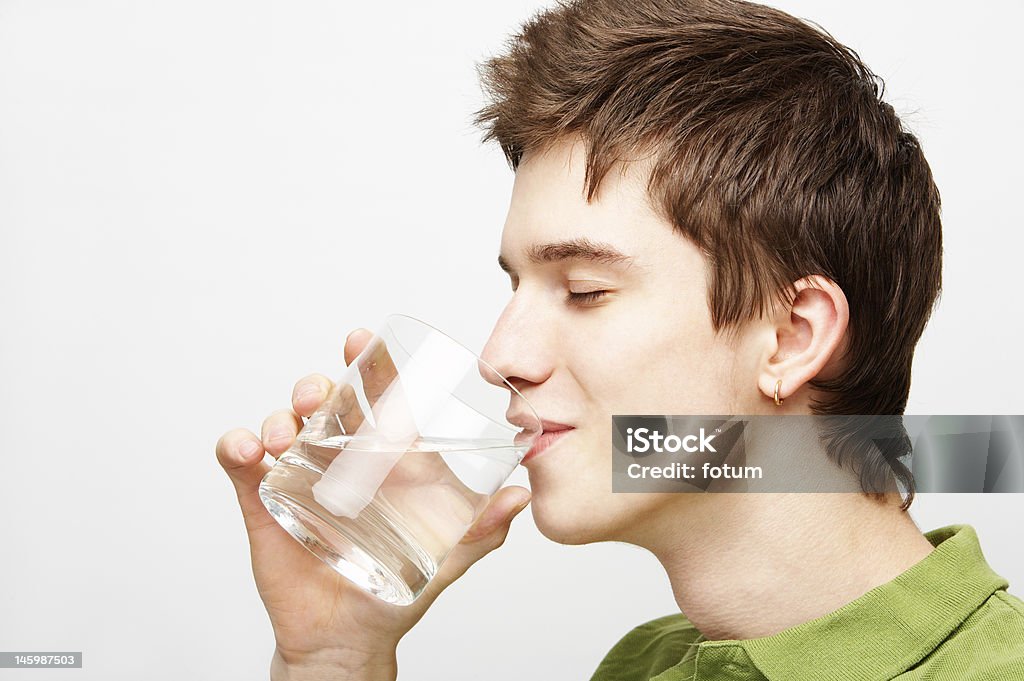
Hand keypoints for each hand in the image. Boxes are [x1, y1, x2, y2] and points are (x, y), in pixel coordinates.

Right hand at [216, 329, 531, 679]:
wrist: (346, 640)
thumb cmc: (396, 592)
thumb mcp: (445, 558)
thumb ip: (482, 530)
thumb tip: (521, 495)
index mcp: (382, 462)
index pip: (375, 401)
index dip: (368, 366)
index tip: (362, 341)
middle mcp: (338, 460)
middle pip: (324, 403)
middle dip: (317, 385)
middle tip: (319, 395)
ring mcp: (299, 478)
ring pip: (284, 423)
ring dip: (281, 415)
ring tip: (286, 436)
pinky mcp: (264, 502)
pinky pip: (242, 465)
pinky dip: (237, 447)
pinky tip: (247, 451)